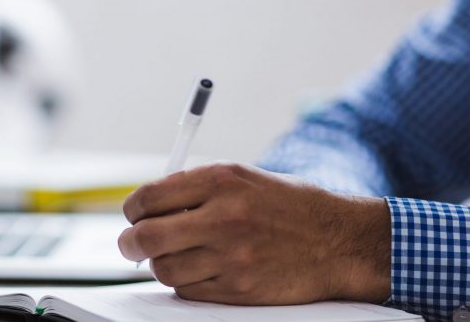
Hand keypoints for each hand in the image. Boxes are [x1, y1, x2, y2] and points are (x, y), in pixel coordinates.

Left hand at [118, 162, 390, 304]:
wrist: (339, 242)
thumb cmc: (290, 207)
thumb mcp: (244, 179)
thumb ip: (196, 188)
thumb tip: (147, 206)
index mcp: (221, 180)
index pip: (148, 198)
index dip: (133, 210)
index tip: (134, 215)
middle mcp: (223, 217)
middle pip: (145, 237)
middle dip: (130, 243)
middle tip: (132, 244)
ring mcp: (230, 256)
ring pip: (163, 269)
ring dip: (162, 264)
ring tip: (177, 256)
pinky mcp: (237, 289)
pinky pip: (187, 291)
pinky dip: (186, 283)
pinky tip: (203, 270)